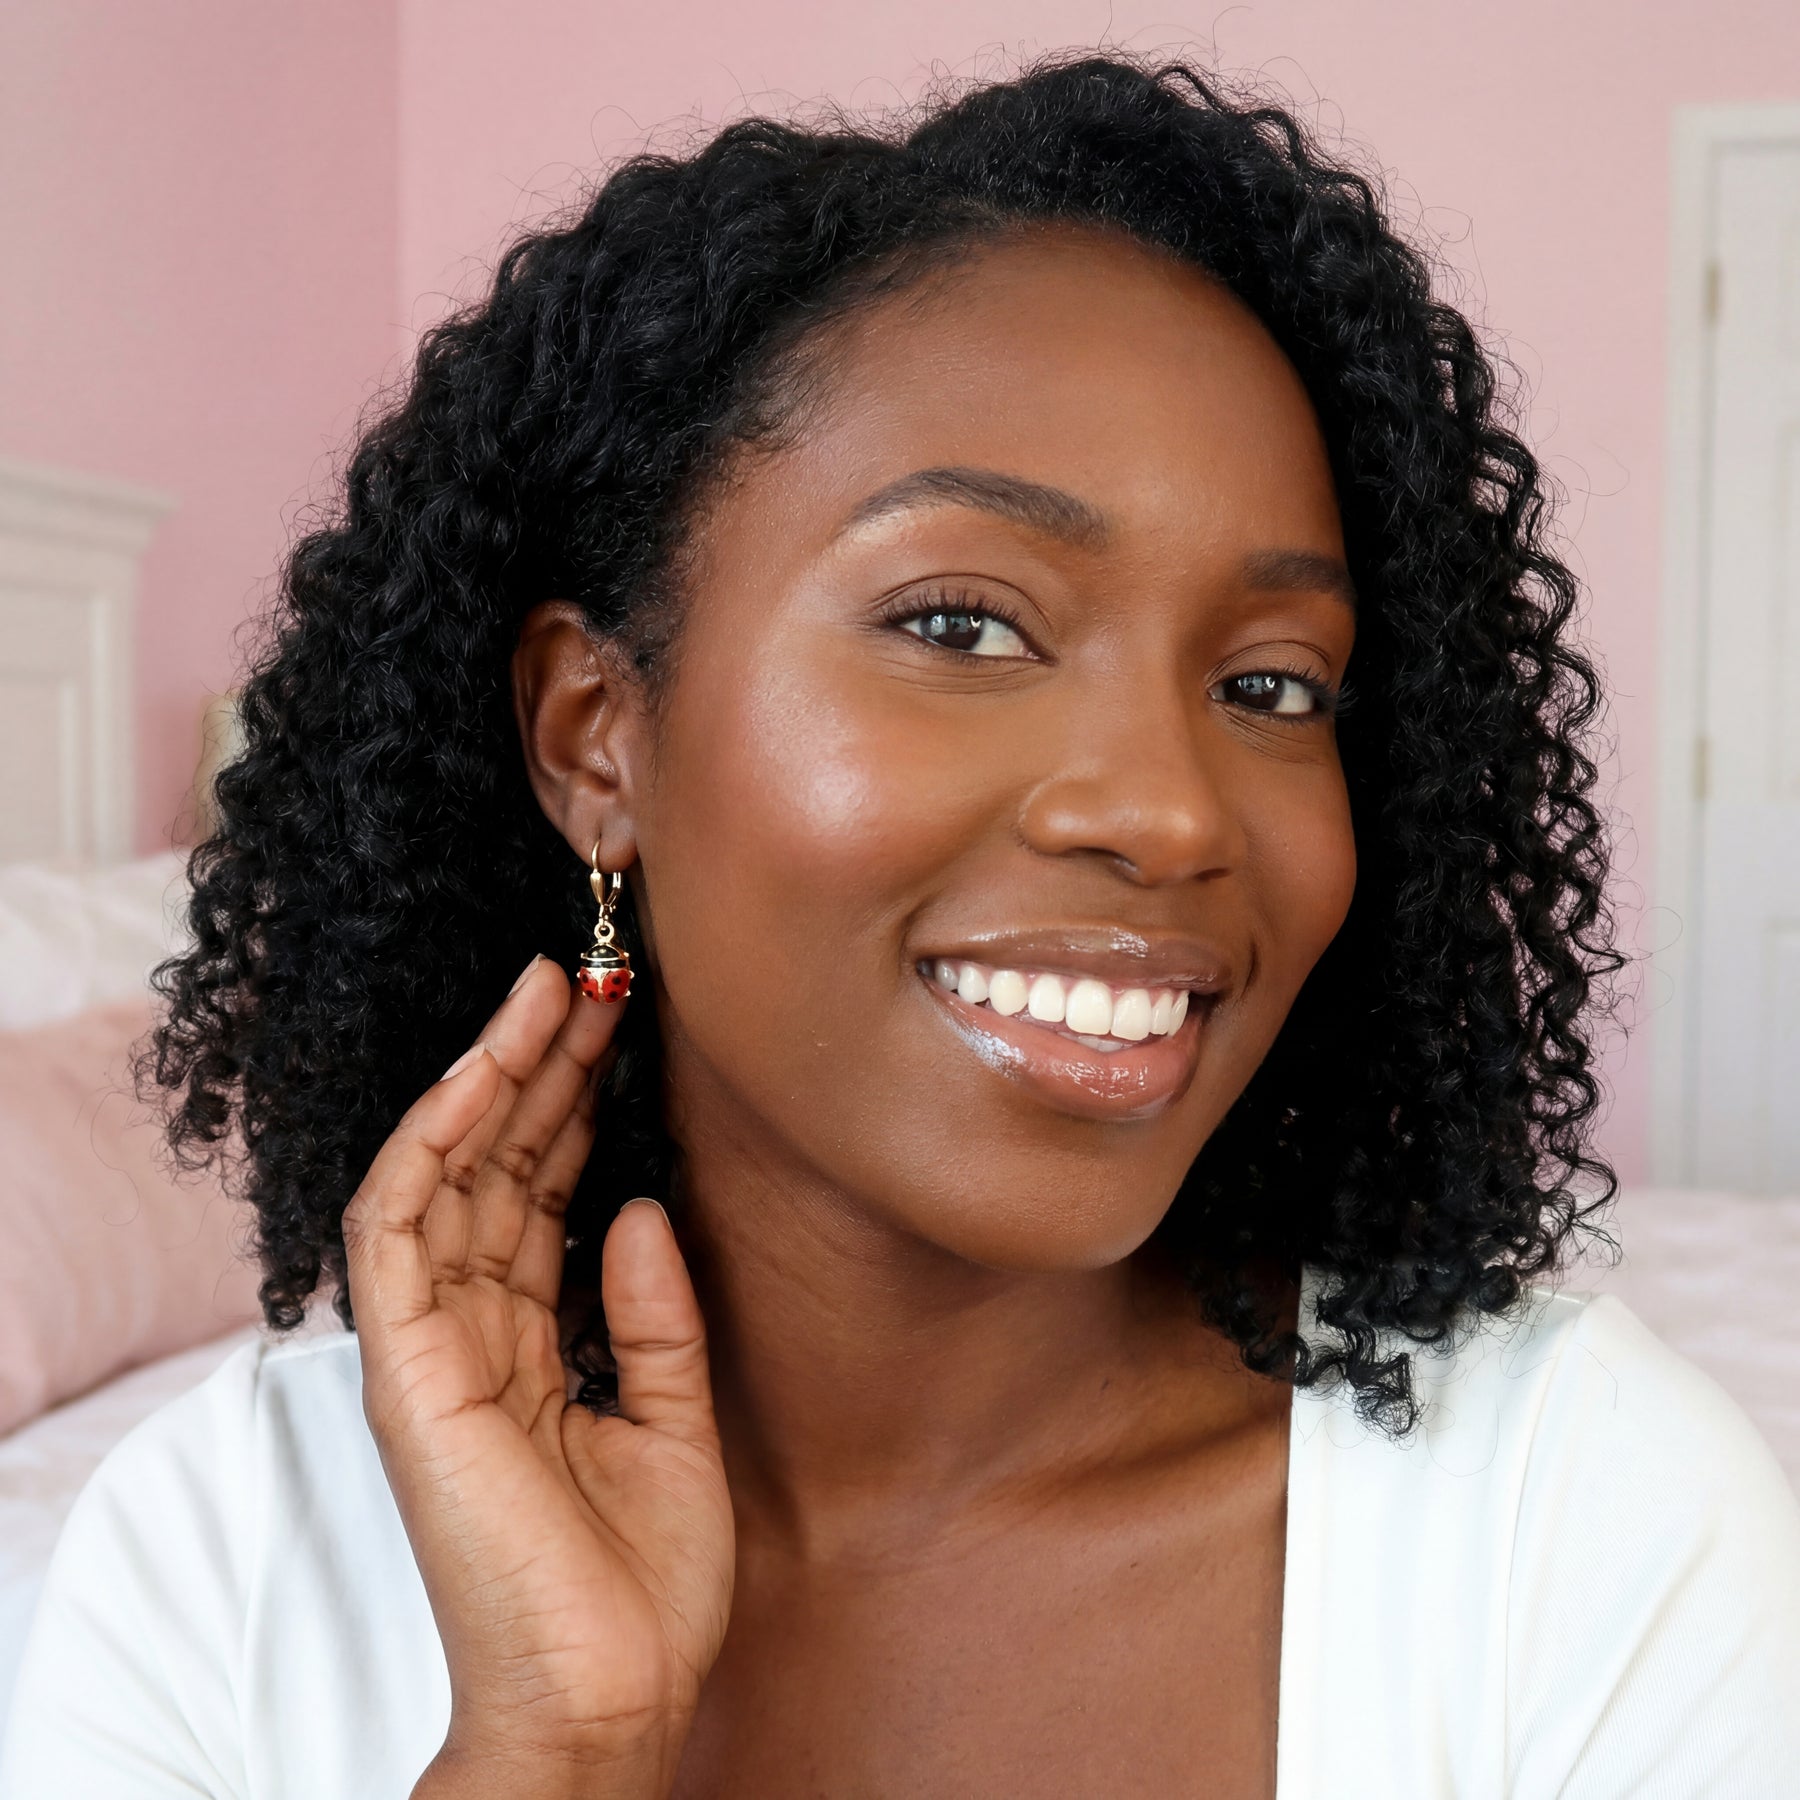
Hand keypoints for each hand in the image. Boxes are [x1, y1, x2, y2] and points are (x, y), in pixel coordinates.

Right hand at [341, 958, 733, 1796]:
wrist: (611, 1694)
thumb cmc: (640, 1582)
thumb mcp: (675, 1419)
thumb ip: (654, 1314)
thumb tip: (638, 1204)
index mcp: (525, 1347)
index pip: (538, 1196)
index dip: (574, 1107)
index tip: (618, 1025)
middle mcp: (469, 1336)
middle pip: (495, 1169)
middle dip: (543, 1067)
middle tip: (595, 976)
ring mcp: (431, 1351)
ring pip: (445, 1176)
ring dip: (493, 1076)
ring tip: (553, 989)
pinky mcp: (408, 1372)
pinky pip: (399, 1232)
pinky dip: (431, 1144)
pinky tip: (481, 1073)